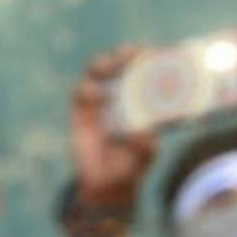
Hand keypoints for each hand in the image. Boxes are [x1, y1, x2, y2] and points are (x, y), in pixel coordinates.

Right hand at [67, 48, 158, 211]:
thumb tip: (138, 132)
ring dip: (104, 64)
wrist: (106, 184)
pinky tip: (99, 97)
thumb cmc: (132, 164)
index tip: (157, 52)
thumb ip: (143, 144)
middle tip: (133, 55)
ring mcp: (98, 100)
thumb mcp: (144, 154)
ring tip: (113, 66)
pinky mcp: (79, 112)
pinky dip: (89, 91)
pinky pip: (80, 94)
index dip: (149, 56)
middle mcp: (119, 92)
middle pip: (119, 62)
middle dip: (125, 53)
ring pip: (96, 70)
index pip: (144, 68)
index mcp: (141, 97)